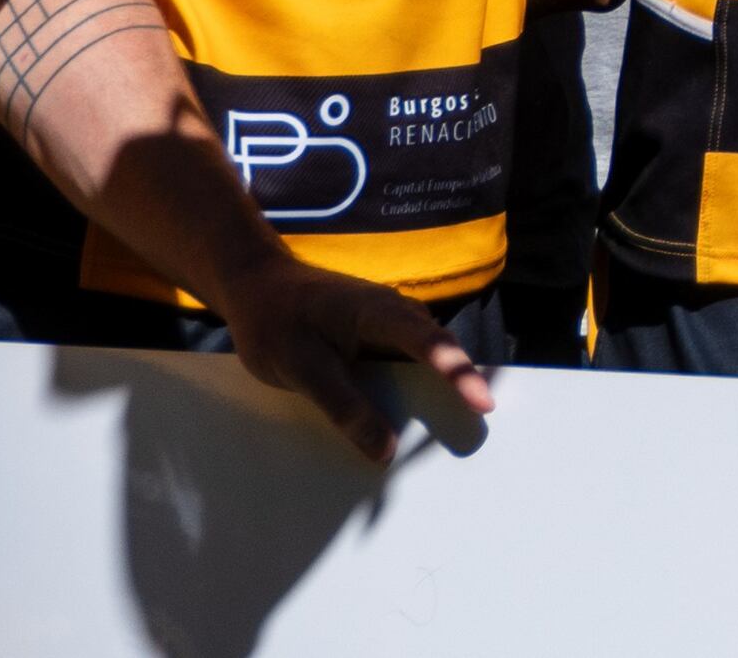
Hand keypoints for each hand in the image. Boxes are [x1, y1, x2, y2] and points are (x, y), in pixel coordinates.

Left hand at [207, 246, 493, 461]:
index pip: (428, 343)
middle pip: (440, 350)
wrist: (255, 286)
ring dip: (440, 392)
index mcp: (378, 312)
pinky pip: (406, 366)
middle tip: (480, 431)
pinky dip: (414, 392)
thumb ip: (344, 407)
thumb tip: (385, 451)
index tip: (482, 406)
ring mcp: (389, 326)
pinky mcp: (378, 340)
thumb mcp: (303, 369)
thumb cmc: (275, 322)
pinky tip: (408, 422)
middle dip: (463, 386)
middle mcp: (395, 314)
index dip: (458, 374)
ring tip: (452, 435)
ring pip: (426, 360)